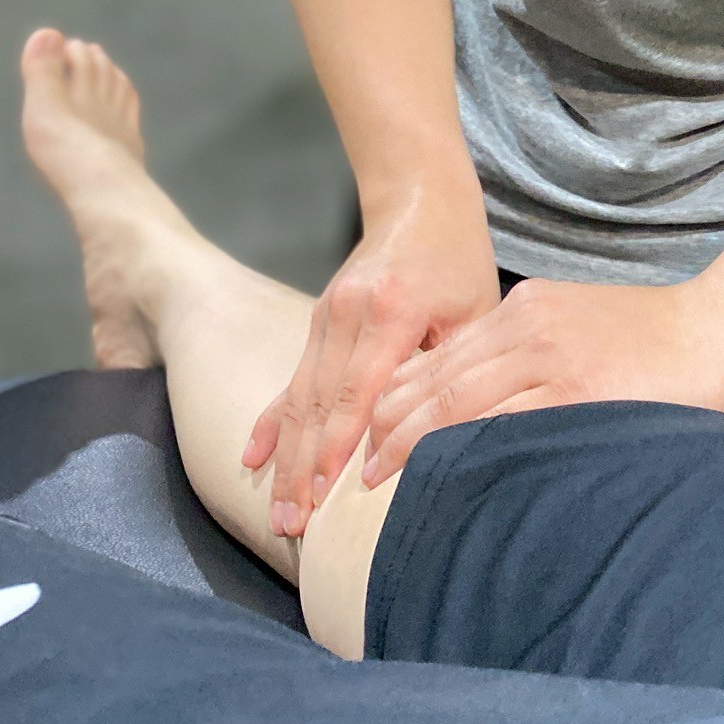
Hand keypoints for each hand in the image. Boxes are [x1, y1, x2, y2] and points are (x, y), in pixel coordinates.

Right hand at [243, 182, 498, 536]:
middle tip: (293, 525)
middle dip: (302, 469)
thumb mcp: (475, 310)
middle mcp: (348, 314)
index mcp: (392, 310)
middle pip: (318, 404)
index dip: (341, 447)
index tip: (326, 496)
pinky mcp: (316, 322)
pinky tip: (249, 457)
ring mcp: (325, 316)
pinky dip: (270, 422)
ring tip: (280, 512)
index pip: (359, 392)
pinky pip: (289, 379)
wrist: (419, 199)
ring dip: (286, 458)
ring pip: (298, 397)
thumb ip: (453, 371)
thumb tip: (441, 442)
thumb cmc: (459, 259)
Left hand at [361, 275, 723, 487]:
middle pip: (436, 379)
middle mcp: (530, 327)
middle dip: (388, 425)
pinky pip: (507, 425)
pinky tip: (441, 478)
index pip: (442, 356)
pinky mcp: (581, 393)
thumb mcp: (578, 326)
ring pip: (458, 403)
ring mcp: (554, 358)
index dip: (397, 396)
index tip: (368, 431)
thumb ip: (530, 355)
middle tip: (356, 468)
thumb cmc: (661, 340)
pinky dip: (466, 452)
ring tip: (377, 481)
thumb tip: (481, 412)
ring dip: (410, 444)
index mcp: (526, 309)